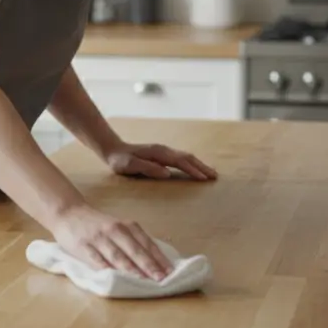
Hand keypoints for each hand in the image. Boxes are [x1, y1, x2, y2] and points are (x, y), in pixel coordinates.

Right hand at [51, 204, 172, 280]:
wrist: (68, 212)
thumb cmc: (97, 224)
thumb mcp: (118, 227)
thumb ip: (133, 241)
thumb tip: (155, 261)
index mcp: (127, 226)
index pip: (146, 243)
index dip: (159, 258)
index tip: (170, 272)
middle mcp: (115, 230)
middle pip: (135, 250)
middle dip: (149, 265)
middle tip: (161, 279)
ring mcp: (99, 238)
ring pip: (118, 255)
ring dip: (131, 269)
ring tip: (143, 280)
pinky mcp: (83, 246)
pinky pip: (97, 260)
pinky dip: (107, 269)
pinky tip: (115, 278)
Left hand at [103, 142, 217, 180]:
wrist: (113, 149)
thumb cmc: (120, 160)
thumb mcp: (130, 166)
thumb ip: (148, 168)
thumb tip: (167, 173)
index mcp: (158, 154)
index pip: (180, 162)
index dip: (193, 170)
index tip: (204, 178)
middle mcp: (164, 151)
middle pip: (187, 158)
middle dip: (202, 167)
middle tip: (215, 177)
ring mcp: (164, 152)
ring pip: (186, 157)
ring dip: (199, 165)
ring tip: (210, 174)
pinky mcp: (162, 155)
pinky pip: (181, 159)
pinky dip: (192, 164)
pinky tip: (195, 169)